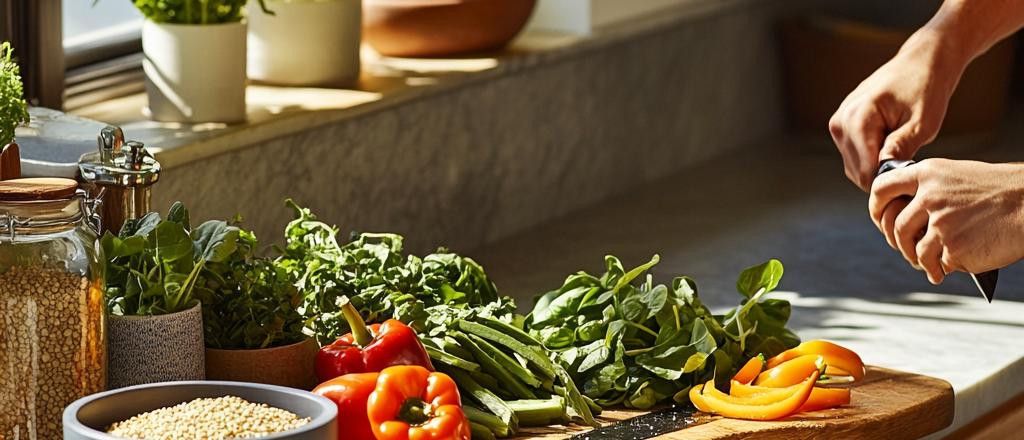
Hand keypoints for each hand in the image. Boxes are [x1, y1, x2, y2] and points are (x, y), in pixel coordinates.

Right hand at [829, 32, 965, 190]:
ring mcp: (837, 123)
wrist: (920, 63)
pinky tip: (891, 144)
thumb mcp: (922, 123)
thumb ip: (900, 149)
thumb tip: (884, 176)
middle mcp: (840, 121)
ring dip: (877, 166)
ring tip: (902, 149)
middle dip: (882, 173)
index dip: (888, 180)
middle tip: (911, 162)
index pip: (865, 170)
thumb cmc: (926, 88)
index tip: (910, 178)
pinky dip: (871, 158)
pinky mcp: (840, 125)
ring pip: (854, 167)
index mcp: (858, 118)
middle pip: (857, 172)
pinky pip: (853, 155)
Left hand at [869, 159, 1023, 283]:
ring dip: (921, 262)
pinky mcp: (954, 248)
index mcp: (928, 173)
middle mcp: (930, 197)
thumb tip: (906, 214)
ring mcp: (941, 224)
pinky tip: (950, 268)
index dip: (876, 207)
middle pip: (896, 227)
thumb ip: (929, 190)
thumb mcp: (958, 176)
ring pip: (916, 250)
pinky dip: (943, 269)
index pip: (882, 188)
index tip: (880, 219)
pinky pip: (939, 264)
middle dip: (899, 243)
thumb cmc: (1001, 191)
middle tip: (908, 250)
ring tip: (931, 265)